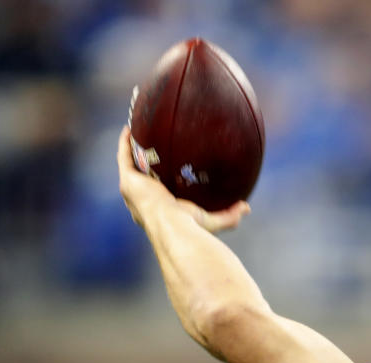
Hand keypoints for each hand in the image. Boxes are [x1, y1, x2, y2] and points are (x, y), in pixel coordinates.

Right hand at [116, 125, 248, 232]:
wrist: (171, 226)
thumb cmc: (190, 228)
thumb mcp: (212, 220)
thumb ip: (229, 215)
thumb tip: (247, 207)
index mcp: (158, 211)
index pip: (158, 193)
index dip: (159, 181)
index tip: (167, 168)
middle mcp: (141, 201)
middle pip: (141, 178)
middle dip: (143, 164)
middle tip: (151, 148)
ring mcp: (132, 191)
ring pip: (130, 165)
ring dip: (132, 149)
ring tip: (138, 132)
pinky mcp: (127, 180)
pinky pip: (124, 156)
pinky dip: (126, 143)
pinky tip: (130, 128)